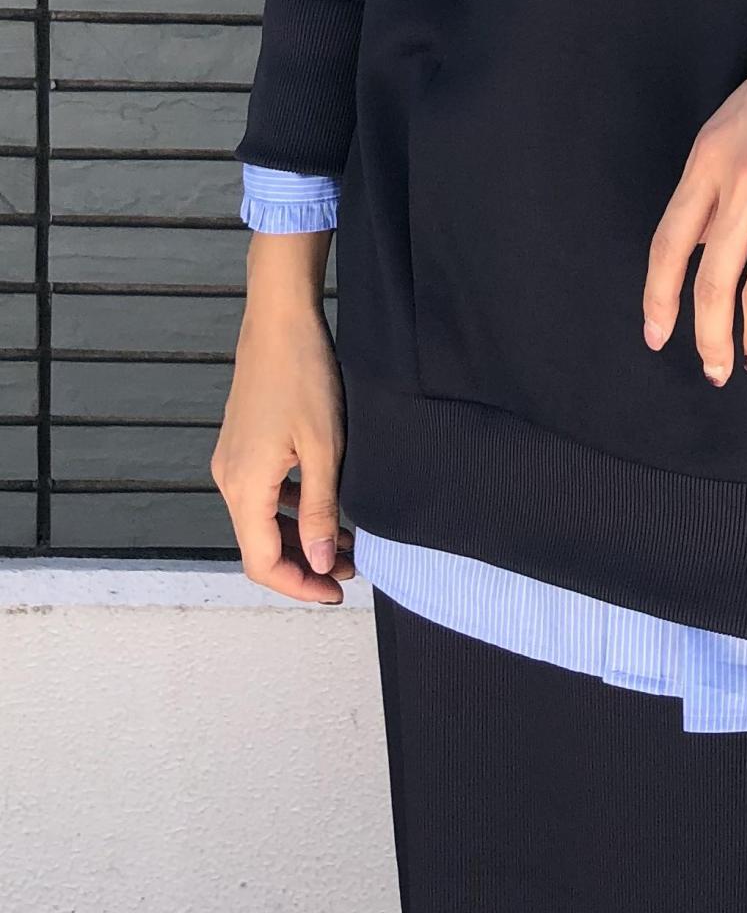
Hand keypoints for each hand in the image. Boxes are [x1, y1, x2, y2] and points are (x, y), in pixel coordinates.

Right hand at [210, 231, 354, 603]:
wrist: (280, 320)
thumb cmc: (304, 376)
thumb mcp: (325, 448)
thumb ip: (320, 510)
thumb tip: (321, 564)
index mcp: (244, 486)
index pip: (262, 562)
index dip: (299, 586)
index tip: (336, 592)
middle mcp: (229, 479)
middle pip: (259, 545)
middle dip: (304, 564)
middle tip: (351, 569)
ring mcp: (232, 461)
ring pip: (262, 520)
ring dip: (300, 537)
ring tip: (348, 542)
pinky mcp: (242, 445)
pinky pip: (263, 494)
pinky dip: (291, 509)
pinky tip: (326, 506)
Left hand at [642, 0, 746, 382]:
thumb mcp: (735, 119)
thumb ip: (716, 179)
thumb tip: (699, 245)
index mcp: (709, 158)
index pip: (668, 245)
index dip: (659, 300)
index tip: (658, 337)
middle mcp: (744, 181)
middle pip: (710, 282)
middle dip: (708, 338)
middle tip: (715, 368)